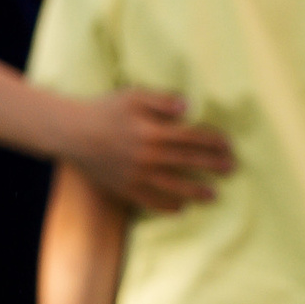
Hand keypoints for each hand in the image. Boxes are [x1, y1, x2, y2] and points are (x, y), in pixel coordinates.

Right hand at [72, 88, 234, 215]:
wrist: (73, 134)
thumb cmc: (104, 110)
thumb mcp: (133, 95)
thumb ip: (161, 100)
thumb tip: (187, 107)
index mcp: (152, 132)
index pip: (190, 137)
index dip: (212, 141)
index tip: (229, 145)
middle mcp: (147, 157)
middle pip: (188, 162)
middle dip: (212, 165)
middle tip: (232, 169)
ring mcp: (137, 177)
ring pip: (174, 186)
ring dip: (197, 191)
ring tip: (214, 195)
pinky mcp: (126, 189)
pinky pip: (151, 201)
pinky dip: (168, 206)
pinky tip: (182, 208)